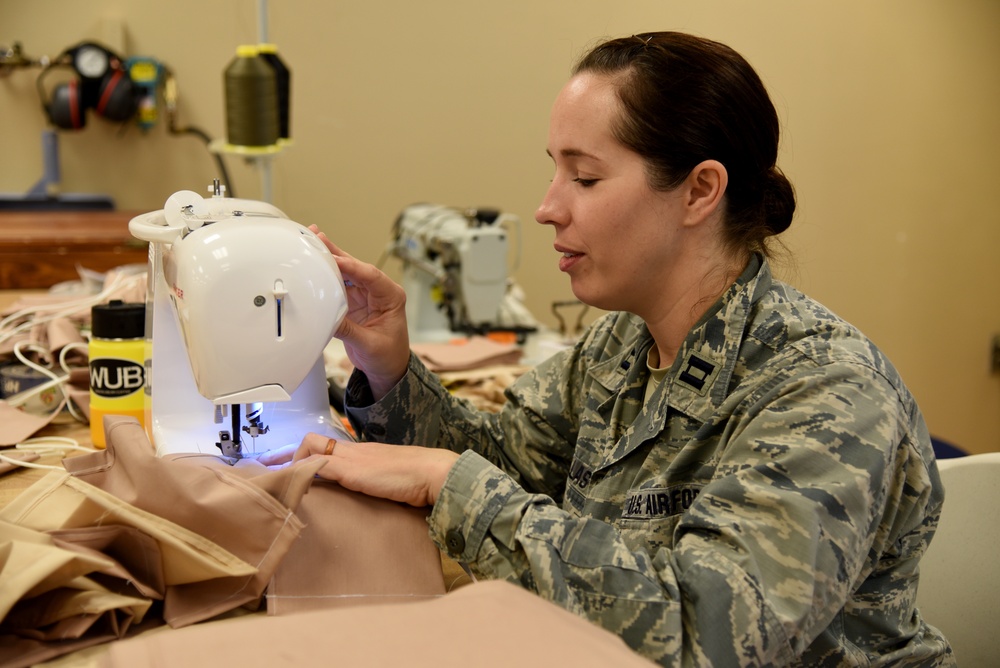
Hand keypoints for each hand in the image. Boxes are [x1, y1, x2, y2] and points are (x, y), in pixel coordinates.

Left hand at [258, 433, 459, 506]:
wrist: (434, 473)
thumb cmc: (419, 479)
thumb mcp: (390, 478)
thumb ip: (375, 481)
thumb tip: (367, 493)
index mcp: (362, 452)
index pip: (325, 445)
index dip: (302, 454)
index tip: (284, 465)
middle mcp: (353, 450)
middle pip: (311, 442)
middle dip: (285, 456)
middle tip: (265, 470)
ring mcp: (351, 457)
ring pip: (310, 448)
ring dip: (288, 462)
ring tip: (272, 478)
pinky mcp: (351, 469)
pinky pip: (318, 464)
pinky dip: (301, 471)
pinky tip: (292, 484)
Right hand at [311, 225, 409, 399]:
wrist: (387, 369)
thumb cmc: (388, 356)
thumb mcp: (369, 345)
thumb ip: (348, 330)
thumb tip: (327, 318)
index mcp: (391, 297)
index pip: (370, 275)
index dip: (351, 266)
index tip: (333, 260)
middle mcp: (378, 291)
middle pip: (356, 267)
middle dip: (336, 253)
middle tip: (317, 237)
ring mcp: (364, 295)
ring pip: (345, 272)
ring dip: (329, 260)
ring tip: (311, 242)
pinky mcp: (352, 302)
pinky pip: (337, 285)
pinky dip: (325, 276)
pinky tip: (312, 264)